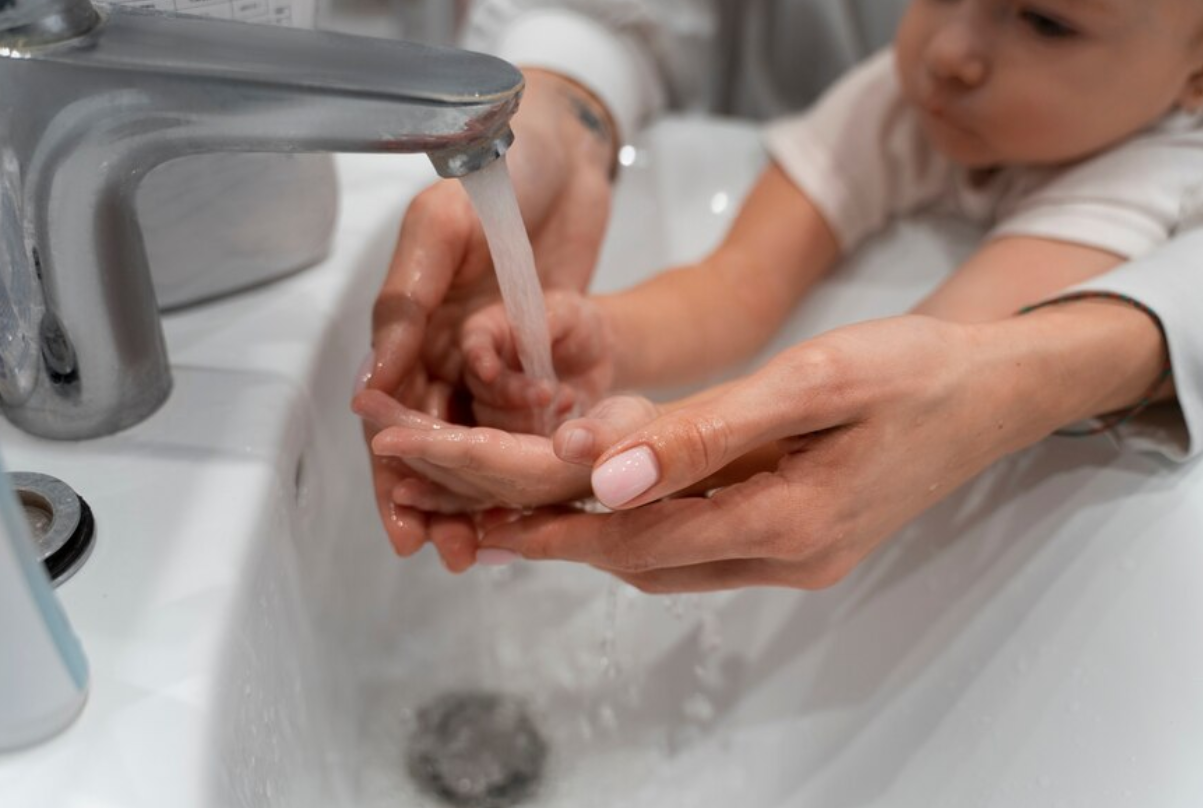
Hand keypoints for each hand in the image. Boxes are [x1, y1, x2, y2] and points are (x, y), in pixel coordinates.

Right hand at [360, 69, 616, 554]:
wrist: (574, 152)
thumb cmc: (498, 171)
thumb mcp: (439, 227)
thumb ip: (405, 300)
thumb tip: (369, 385)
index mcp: (414, 330)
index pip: (395, 418)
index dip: (395, 475)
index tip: (405, 527)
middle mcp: (452, 355)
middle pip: (438, 447)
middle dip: (440, 505)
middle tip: (452, 554)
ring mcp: (503, 363)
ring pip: (487, 448)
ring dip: (485, 499)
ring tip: (492, 546)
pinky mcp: (552, 363)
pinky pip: (539, 427)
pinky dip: (536, 466)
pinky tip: (541, 503)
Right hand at [462, 289, 615, 432]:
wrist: (599, 356)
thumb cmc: (577, 325)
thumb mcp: (569, 313)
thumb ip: (548, 320)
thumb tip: (521, 337)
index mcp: (491, 331)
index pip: (474, 342)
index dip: (478, 358)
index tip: (489, 371)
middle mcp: (488, 367)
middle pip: (481, 388)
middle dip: (513, 394)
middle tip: (548, 391)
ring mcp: (499, 399)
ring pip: (494, 419)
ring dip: (529, 416)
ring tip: (567, 398)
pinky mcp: (516, 425)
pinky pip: (517, 439)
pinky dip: (542, 432)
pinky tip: (568, 413)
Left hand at [478, 307, 1168, 592]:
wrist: (996, 391)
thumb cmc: (916, 372)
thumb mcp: (816, 381)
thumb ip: (707, 430)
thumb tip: (602, 475)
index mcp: (789, 523)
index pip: (639, 539)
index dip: (550, 530)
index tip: (476, 519)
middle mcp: (784, 557)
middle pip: (640, 555)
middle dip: (552, 534)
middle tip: (470, 511)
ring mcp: (792, 555)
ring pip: (664, 553)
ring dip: (591, 529)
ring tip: (512, 499)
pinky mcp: (797, 537)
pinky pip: (697, 539)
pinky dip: (642, 516)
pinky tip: (608, 483)